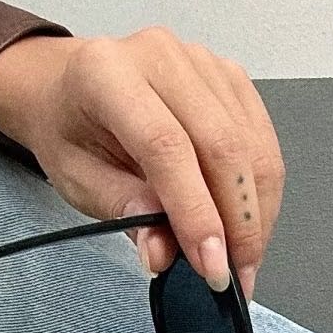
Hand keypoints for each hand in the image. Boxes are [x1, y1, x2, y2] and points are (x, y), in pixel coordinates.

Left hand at [0, 30, 284, 297]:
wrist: (69, 90)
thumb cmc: (70, 130)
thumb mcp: (78, 179)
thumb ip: (124, 213)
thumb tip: (164, 253)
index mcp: (108, 73)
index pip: (166, 147)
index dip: (196, 213)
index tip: (212, 267)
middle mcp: (161, 56)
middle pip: (222, 145)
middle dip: (239, 222)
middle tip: (237, 276)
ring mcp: (203, 62)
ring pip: (252, 146)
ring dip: (256, 213)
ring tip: (244, 259)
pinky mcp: (231, 78)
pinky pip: (263, 141)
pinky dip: (262, 191)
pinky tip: (249, 224)